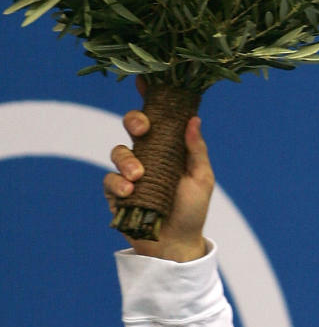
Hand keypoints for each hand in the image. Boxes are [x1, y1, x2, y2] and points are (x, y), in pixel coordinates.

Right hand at [103, 81, 213, 260]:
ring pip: (118, 151)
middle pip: (132, 126)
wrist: (176, 245)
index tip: (144, 81)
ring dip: (127, 160)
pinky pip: (109, 180)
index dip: (149, 98)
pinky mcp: (116, 192)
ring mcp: (129, 173)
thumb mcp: (201, 179)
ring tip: (139, 177)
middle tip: (141, 129)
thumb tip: (194, 118)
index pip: (157, 117)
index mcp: (168, 148)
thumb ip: (196, 150)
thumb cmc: (192, 211)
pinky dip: (118, 184)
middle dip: (133, 120)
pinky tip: (129, 192)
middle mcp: (147, 155)